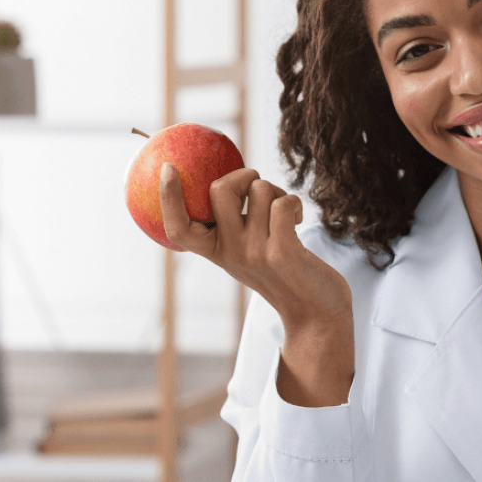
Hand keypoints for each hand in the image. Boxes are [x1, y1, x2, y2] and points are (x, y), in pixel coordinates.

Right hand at [159, 164, 354, 405]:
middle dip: (244, 175)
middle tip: (257, 188)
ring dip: (278, 192)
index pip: (179, 229)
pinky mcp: (282, 252)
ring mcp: (255, 253)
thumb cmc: (281, 274)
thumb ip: (233, 228)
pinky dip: (295, 203)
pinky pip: (283, 203)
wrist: (315, 314)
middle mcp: (230, 253)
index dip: (168, 197)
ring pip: (260, 189)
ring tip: (284, 213)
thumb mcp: (246, 255)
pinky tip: (298, 219)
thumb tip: (227, 182)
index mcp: (215, 253)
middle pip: (220, 190)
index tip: (167, 167)